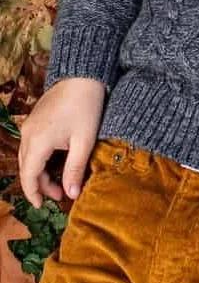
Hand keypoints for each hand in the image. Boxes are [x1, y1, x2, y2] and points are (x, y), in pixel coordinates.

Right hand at [18, 77, 105, 207]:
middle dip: (40, 185)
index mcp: (37, 142)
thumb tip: (72, 195)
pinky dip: (39, 158)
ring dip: (40, 172)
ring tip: (59, 181)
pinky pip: (31, 145)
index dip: (35, 194)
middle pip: (27, 168)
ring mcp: (29, 126)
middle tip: (60, 195)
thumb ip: (75, 169)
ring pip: (28, 157)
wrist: (82, 75)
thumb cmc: (86, 106)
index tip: (44, 207)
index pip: (29, 176)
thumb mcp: (84, 141)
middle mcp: (27, 135)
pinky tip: (55, 161)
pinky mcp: (34, 119)